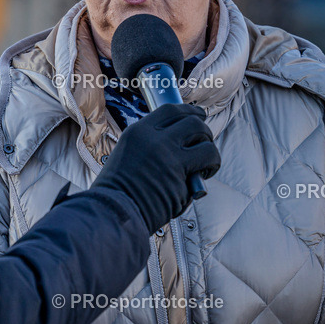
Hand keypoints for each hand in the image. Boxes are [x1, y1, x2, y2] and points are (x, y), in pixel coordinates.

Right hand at [92, 103, 219, 233]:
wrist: (113, 213)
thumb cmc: (117, 192)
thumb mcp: (126, 155)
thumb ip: (149, 146)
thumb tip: (175, 144)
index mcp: (138, 131)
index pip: (171, 110)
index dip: (189, 112)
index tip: (198, 116)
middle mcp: (154, 139)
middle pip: (192, 121)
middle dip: (204, 131)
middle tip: (205, 142)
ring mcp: (168, 156)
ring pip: (205, 140)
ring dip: (211, 150)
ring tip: (207, 163)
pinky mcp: (181, 175)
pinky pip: (206, 163)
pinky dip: (210, 168)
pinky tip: (203, 176)